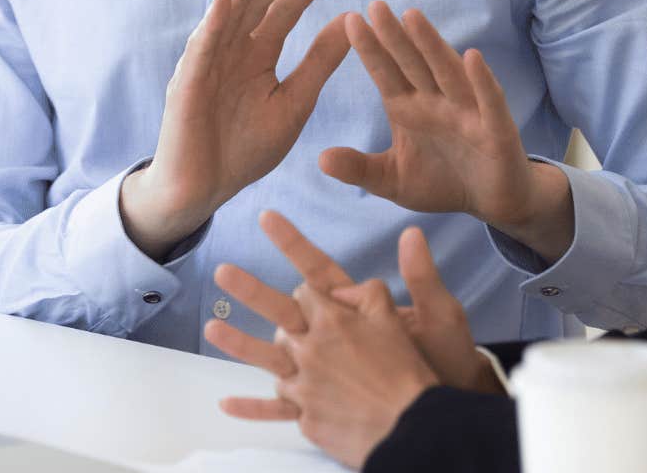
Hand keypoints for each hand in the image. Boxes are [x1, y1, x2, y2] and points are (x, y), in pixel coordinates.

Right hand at [121, 0, 349, 257]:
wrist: (205, 189)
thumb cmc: (246, 150)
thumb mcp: (294, 102)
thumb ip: (319, 64)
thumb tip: (350, 22)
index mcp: (258, 58)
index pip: (283, 15)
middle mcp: (231, 54)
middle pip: (256, 8)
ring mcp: (207, 65)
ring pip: (227, 19)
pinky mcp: (187, 83)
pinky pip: (201, 48)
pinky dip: (213, 23)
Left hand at [207, 214, 497, 466]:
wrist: (421, 426)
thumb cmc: (431, 368)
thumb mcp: (436, 314)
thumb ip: (417, 275)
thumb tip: (409, 235)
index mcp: (344, 320)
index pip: (312, 283)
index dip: (296, 257)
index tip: (268, 219)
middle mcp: (319, 348)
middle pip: (279, 312)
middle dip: (250, 289)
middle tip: (223, 273)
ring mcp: (310, 383)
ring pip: (266, 358)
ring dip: (237, 342)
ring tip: (210, 327)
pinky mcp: (310, 414)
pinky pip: (274, 411)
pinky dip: (251, 409)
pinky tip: (226, 404)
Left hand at [320, 3, 573, 258]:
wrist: (490, 202)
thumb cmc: (441, 183)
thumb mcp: (392, 180)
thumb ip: (360, 169)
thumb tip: (320, 159)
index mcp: (409, 108)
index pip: (386, 73)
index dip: (371, 49)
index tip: (349, 21)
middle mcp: (437, 102)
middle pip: (412, 63)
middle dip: (394, 36)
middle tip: (374, 5)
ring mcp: (468, 112)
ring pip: (446, 72)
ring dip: (431, 45)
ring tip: (412, 16)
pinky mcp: (496, 129)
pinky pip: (488, 101)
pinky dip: (481, 80)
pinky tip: (472, 57)